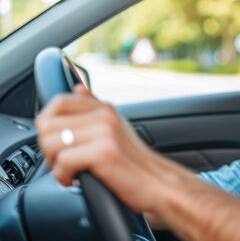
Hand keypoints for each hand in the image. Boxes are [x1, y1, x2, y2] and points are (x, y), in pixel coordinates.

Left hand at [36, 84, 166, 213]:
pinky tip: (77, 180)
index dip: (48, 125)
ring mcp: (105, 132)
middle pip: (47, 124)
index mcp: (105, 108)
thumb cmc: (136, 164)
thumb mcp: (116, 129)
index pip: (58, 102)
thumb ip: (95, 109)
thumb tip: (78, 87)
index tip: (59, 144)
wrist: (160, 184)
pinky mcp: (104, 152)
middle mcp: (105, 115)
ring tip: (72, 171)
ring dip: (54, 164)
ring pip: (50, 143)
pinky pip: (62, 162)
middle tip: (65, 162)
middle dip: (48, 149)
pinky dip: (64, 177)